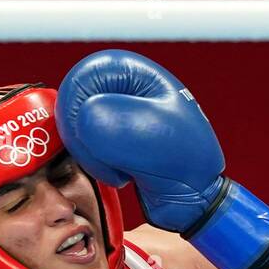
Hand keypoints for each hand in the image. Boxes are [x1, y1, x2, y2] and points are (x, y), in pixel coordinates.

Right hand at [56, 49, 268, 268]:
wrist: (196, 196)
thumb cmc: (185, 160)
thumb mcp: (150, 135)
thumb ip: (110, 121)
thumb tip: (82, 119)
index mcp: (133, 72)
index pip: (82, 77)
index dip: (81, 112)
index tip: (97, 140)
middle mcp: (120, 87)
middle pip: (72, 105)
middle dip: (86, 140)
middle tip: (113, 162)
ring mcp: (114, 114)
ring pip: (75, 130)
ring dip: (92, 157)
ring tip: (123, 170)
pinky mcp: (110, 139)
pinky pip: (84, 148)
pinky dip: (97, 166)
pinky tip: (121, 175)